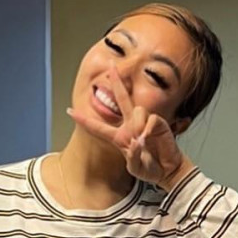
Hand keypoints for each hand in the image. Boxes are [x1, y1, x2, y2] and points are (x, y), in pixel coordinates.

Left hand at [67, 66, 193, 189]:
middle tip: (111, 66)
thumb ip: (133, 156)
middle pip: (121, 98)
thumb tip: (136, 140)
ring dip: (137, 124)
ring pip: (135, 109)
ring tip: (143, 140)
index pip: (98, 127)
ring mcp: (144, 122)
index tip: (69, 111)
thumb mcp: (135, 168)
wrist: (168, 170)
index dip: (84, 120)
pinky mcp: (158, 122)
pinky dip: (148, 130)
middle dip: (116, 82)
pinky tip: (150, 138)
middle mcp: (130, 125)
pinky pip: (150, 119)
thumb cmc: (150, 169)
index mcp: (119, 137)